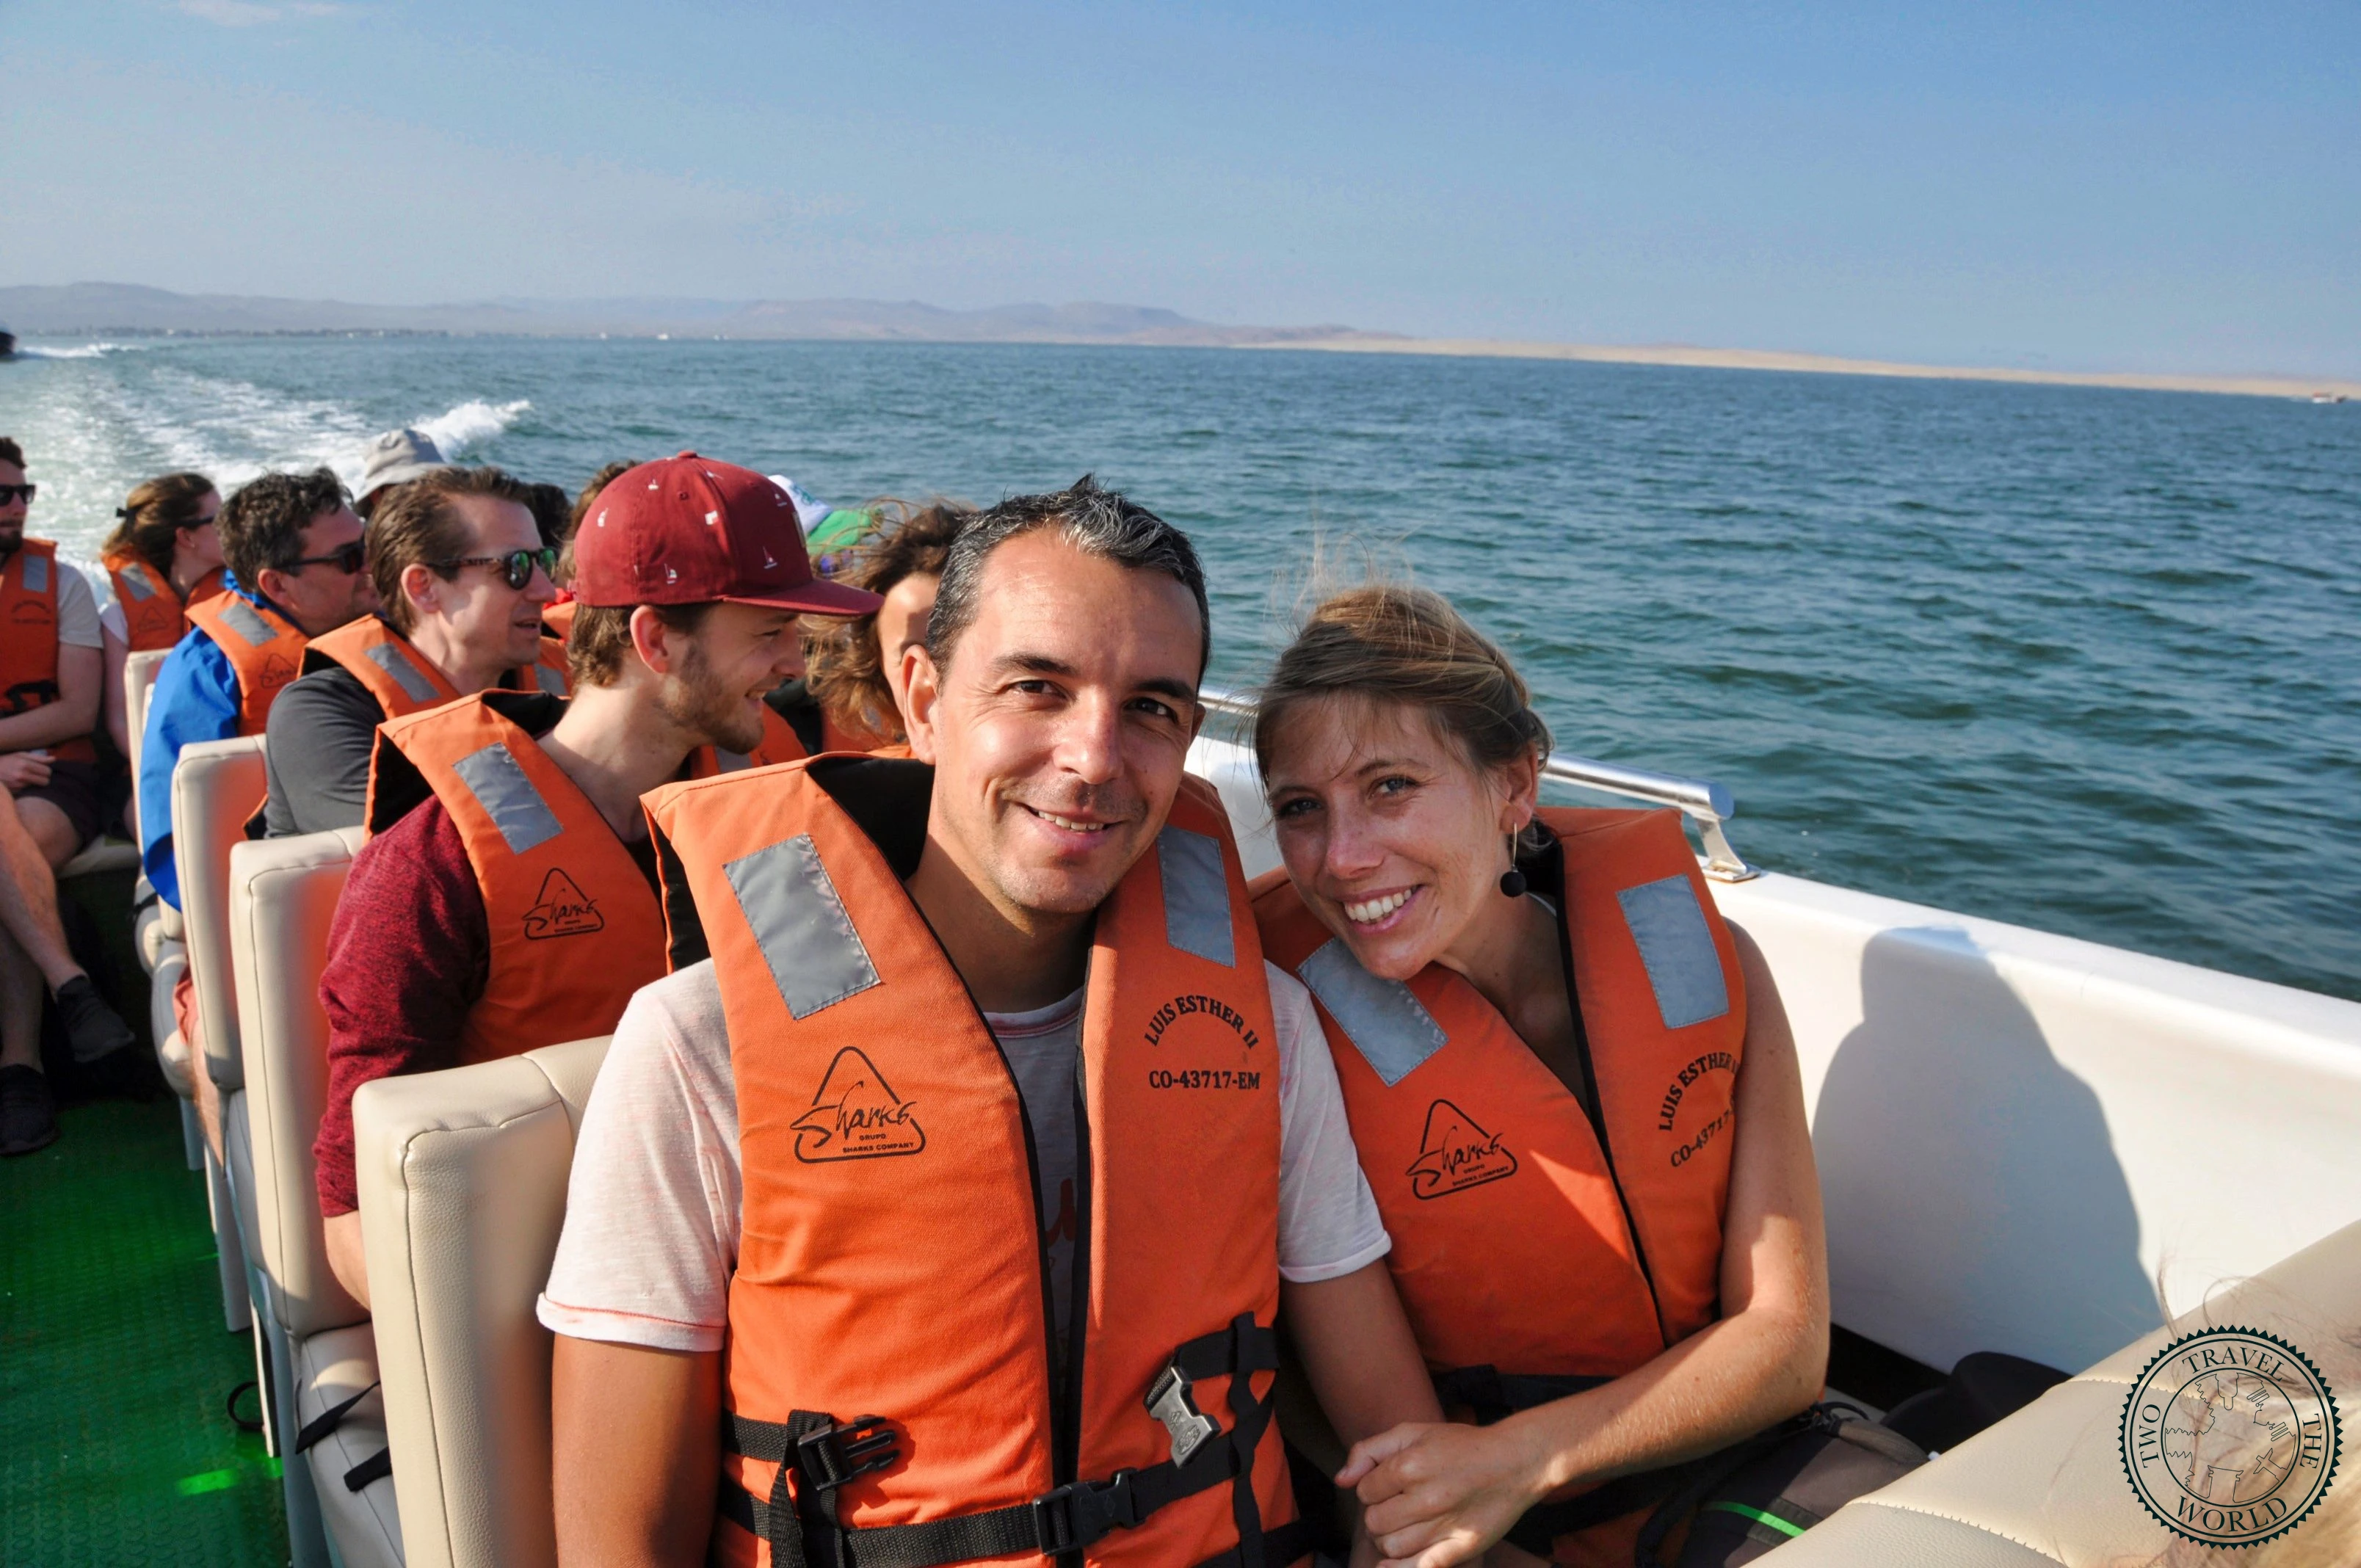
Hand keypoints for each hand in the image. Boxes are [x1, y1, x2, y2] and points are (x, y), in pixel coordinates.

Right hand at [0, 752, 52, 791]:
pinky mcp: (15, 791)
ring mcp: (18, 785)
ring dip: (34, 782)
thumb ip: (38, 758)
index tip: (41, 769)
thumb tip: (54, 759)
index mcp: (25, 764)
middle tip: (37, 774)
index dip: (46, 770)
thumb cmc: (7, 760)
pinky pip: (28, 790)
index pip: (47, 771)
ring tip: (25, 776)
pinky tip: (20, 782)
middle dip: (43, 778)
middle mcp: (22, 775)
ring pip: (37, 786)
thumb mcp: (21, 755)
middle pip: (45, 781)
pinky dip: (26, 787)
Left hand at [1337, 1419, 1549, 1567]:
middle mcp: (1425, 1497)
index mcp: (1410, 1465)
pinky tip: (1393, 1563)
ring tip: (1406, 1525)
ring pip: (1390, 1547)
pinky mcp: (1460, 1547)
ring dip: (1390, 1539)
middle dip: (1379, 1514)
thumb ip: (1370, 1450)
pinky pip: (1419, 1567)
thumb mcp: (1413, 1433)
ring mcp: (1443, 1525)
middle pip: (1373, 1522)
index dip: (1373, 1488)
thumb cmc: (1461, 1446)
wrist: (1515, 1461)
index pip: (1364, 1491)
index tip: (1390, 1485)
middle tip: (1398, 1506)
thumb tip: (1341, 1480)